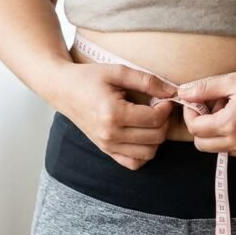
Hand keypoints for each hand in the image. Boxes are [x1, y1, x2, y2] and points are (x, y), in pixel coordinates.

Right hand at [55, 62, 178, 170]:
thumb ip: (146, 81)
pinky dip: (144, 153)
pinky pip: (134, 163)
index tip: (165, 98)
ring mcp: (107, 146)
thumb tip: (171, 92)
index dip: (166, 108)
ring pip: (148, 153)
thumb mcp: (118, 71)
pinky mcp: (106, 151)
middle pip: (155, 138)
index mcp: (113, 114)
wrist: (63, 90)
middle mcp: (110, 135)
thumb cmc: (89, 78)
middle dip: (164, 122)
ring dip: (156, 137)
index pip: (154, 119)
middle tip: (158, 107)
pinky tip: (142, 135)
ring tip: (150, 120)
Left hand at [175, 66, 235, 159]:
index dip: (191, 114)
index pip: (195, 129)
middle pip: (203, 145)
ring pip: (220, 149)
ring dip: (218, 133)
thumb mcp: (233, 80)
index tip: (198, 102)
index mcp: (231, 124)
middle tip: (214, 107)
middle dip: (201, 127)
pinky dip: (235, 138)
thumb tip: (182, 93)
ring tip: (233, 111)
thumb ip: (204, 88)